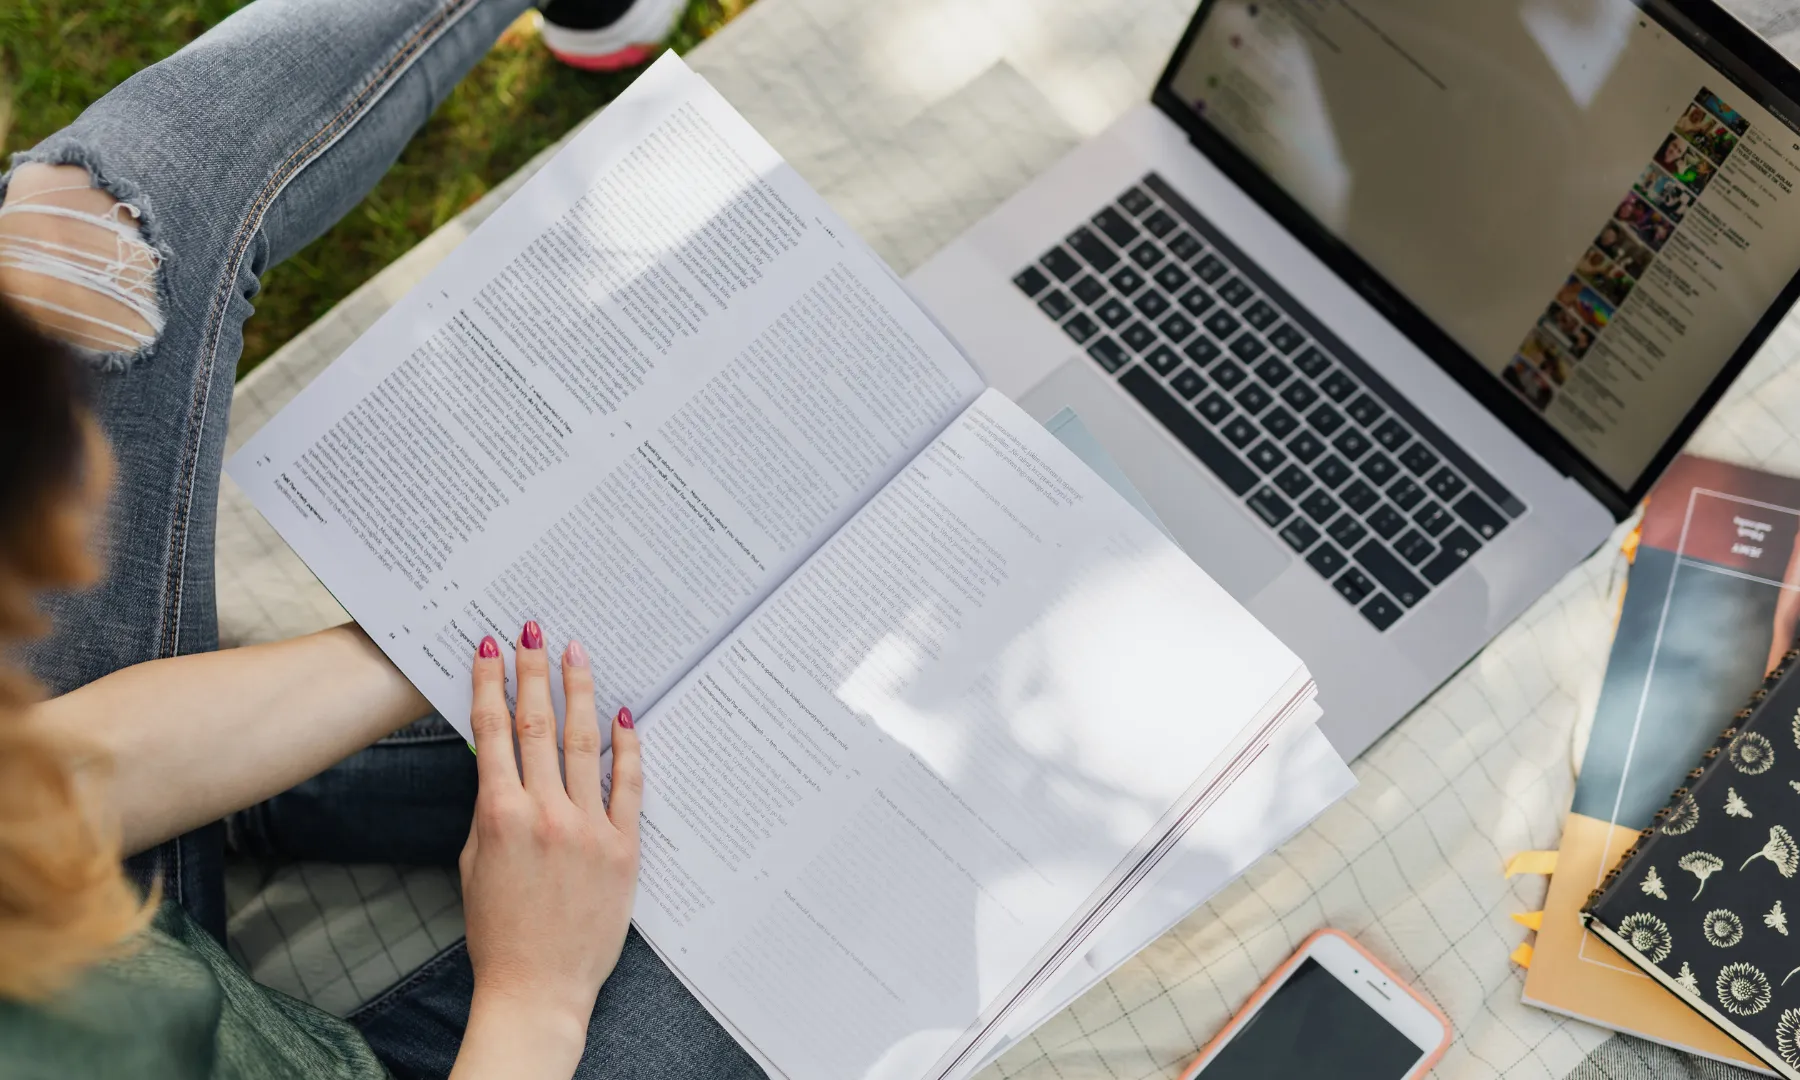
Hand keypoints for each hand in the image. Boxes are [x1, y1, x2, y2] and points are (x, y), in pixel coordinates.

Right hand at [452, 621, 641, 1077]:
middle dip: (532, 671)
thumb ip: (491, 809)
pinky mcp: (624, 846)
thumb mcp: (476, 863)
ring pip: (584, 743)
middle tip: (531, 628)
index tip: (487, 647)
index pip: (492, 733)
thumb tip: (501, 762)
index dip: (488, 685)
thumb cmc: (499, 931)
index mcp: (499, 815)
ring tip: (575, 652)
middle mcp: (545, 813)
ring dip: (578, 691)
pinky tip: (624, 713)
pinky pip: (628, 784)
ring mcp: (588, 827)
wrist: (538, 986)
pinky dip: (627, 746)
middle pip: (538, 725)